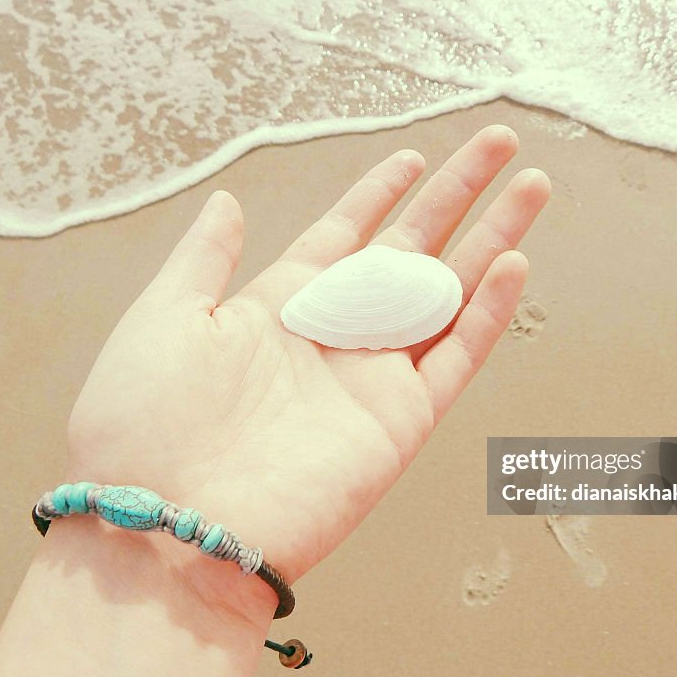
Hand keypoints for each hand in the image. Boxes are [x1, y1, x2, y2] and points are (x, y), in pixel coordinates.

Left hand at [64, 125, 550, 620]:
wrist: (168, 531)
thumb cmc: (144, 427)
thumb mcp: (163, 319)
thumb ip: (204, 258)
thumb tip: (228, 202)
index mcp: (276, 307)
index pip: (343, 234)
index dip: (379, 193)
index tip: (413, 157)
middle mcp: (332, 336)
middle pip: (410, 250)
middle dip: (455, 195)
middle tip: (499, 144)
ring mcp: (370, 379)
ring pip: (448, 293)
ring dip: (492, 239)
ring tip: (532, 186)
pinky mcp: (398, 423)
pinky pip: (455, 357)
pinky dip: (486, 312)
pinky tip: (513, 263)